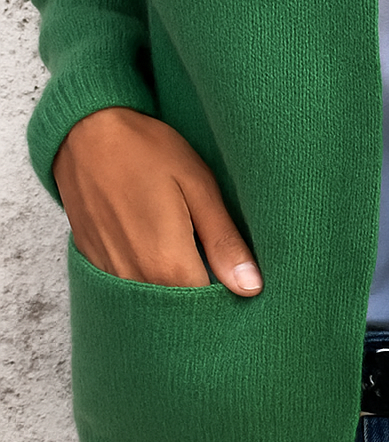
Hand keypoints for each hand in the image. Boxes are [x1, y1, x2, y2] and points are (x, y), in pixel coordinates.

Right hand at [52, 106, 262, 295]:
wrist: (85, 130)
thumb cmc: (147, 151)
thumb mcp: (198, 187)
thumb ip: (223, 241)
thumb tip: (250, 287)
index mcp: (167, 263)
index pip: (206, 309)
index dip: (228, 300)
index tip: (242, 285)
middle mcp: (134, 277)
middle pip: (177, 311)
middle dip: (202, 301)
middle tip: (221, 271)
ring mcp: (109, 271)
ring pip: (151, 301)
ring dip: (174, 289)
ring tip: (193, 258)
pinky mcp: (93, 261)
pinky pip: (127, 287)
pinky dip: (147, 279)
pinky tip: (159, 251)